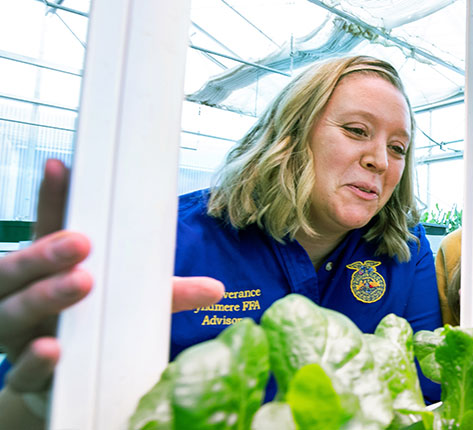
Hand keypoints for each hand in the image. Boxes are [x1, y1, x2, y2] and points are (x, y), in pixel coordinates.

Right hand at [0, 160, 223, 426]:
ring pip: (13, 312)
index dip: (51, 199)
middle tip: (81, 242)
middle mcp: (21, 299)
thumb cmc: (98, 331)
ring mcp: (19, 337)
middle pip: (18, 269)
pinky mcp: (25, 376)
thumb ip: (168, 294)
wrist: (70, 389)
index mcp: (47, 271)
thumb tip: (217, 288)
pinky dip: (35, 359)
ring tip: (80, 282)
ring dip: (44, 295)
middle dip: (45, 252)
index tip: (60, 166)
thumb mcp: (134, 307)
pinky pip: (21, 369)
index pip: (46, 228)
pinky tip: (51, 348)